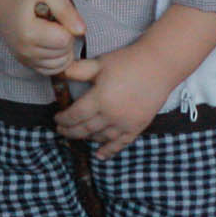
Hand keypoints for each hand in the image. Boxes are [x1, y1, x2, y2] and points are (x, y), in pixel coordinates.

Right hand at [0, 0, 83, 74]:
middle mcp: (24, 50)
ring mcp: (24, 59)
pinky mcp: (27, 64)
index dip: (69, 26)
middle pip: (63, 53)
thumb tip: (81, 31)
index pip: (64, 40)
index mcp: (28, 32)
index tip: (60, 15)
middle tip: (57, 23)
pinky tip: (54, 44)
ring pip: (60, 64)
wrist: (2, 1)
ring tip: (55, 32)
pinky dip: (59, 59)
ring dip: (64, 49)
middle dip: (67, 38)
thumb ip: (66, 9)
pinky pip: (52, 70)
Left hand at [54, 45, 174, 155]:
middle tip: (61, 131)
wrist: (159, 65)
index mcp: (99, 99)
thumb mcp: (100, 63)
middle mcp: (111, 116)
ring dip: (87, 138)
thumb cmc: (127, 61)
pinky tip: (99, 155)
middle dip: (70, 131)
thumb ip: (78, 70)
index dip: (63, 120)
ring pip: (100, 138)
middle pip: (84, 129)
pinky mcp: (137, 127)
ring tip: (78, 135)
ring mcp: (125, 124)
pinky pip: (120, 144)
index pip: (75, 116)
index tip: (56, 119)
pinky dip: (108, 151)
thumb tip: (59, 72)